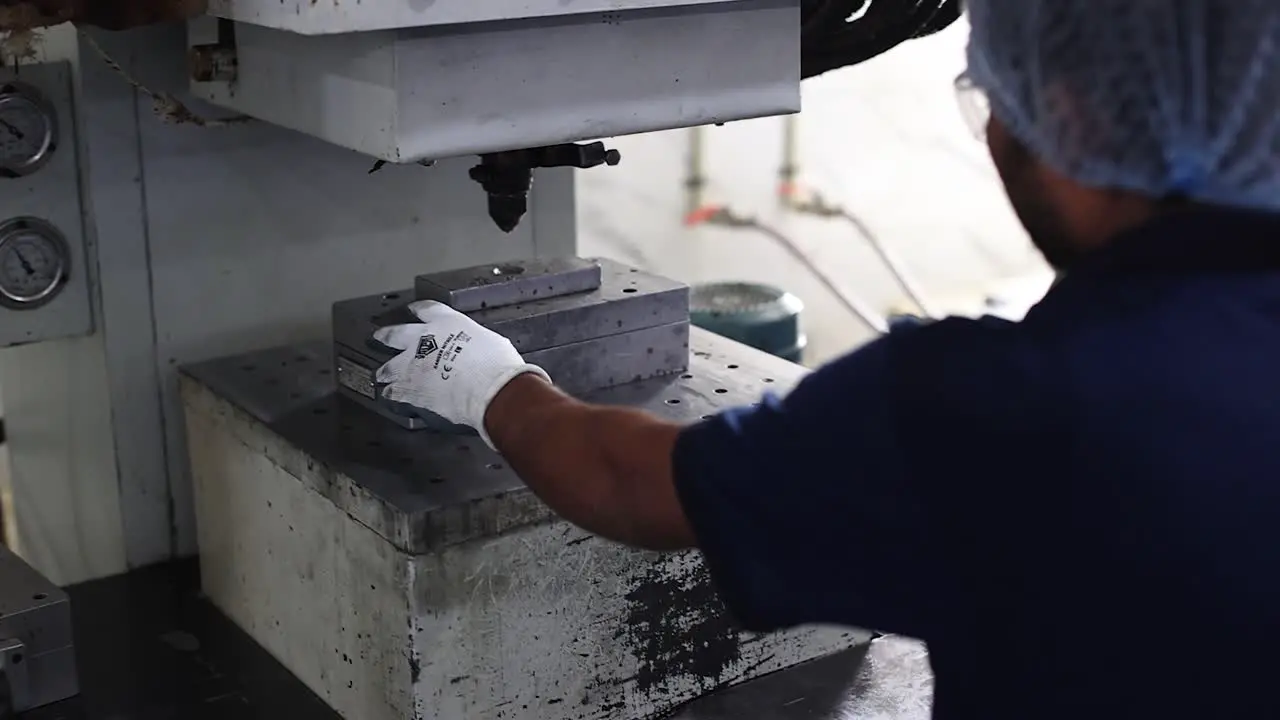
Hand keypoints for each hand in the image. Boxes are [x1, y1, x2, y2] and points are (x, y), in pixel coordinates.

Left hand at [372, 300, 550, 447]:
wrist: (489, 388)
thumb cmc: (497, 365)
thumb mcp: (492, 342)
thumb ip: (476, 343)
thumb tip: (479, 349)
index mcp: (447, 323)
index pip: (427, 309)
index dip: (417, 309)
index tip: (412, 309)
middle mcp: (425, 339)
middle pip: (396, 334)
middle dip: (386, 335)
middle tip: (378, 336)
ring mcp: (413, 364)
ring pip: (389, 366)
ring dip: (385, 371)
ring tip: (380, 375)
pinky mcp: (409, 389)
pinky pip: (392, 392)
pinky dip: (391, 396)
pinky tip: (389, 398)